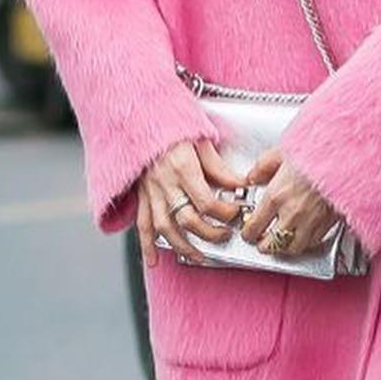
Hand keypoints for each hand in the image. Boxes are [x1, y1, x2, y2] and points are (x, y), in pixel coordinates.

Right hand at [136, 137, 246, 267]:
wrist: (141, 119)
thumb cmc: (173, 127)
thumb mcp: (202, 141)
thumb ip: (219, 167)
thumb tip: (239, 185)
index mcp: (182, 168)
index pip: (206, 202)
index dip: (225, 213)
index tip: (236, 212)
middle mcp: (165, 183)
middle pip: (187, 220)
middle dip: (209, 233)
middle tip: (225, 235)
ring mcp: (150, 192)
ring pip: (164, 228)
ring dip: (183, 247)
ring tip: (199, 257)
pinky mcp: (141, 196)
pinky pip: (141, 224)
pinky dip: (146, 245)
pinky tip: (152, 260)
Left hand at [239, 146, 341, 257]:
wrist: (348, 155)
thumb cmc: (318, 151)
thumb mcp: (282, 152)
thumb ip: (263, 167)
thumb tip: (253, 177)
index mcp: (276, 195)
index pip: (254, 227)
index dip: (248, 233)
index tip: (248, 232)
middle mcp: (292, 213)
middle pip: (271, 244)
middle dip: (264, 245)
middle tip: (262, 241)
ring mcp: (311, 221)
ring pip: (293, 248)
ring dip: (284, 248)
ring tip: (281, 243)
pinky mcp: (329, 223)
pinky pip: (313, 242)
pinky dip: (306, 243)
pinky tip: (303, 235)